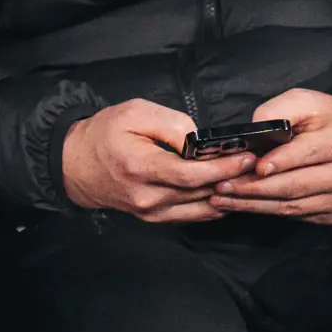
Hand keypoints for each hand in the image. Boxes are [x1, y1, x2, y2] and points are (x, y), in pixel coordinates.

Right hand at [59, 99, 255, 222]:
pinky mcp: (152, 218)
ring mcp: (149, 212)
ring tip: (248, 181)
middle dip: (232, 180)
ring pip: (199, 209)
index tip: (245, 157)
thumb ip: (171, 125)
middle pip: (200, 194)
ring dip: (226, 196)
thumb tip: (200, 142)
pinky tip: (225, 194)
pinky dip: (211, 207)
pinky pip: (189, 217)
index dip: (222, 168)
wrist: (75, 164)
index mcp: (140, 167)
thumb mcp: (135, 113)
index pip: (190, 175)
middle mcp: (146, 196)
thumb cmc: (105, 133)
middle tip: (257, 166)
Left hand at [205, 89, 331, 225]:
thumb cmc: (329, 120)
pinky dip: (266, 211)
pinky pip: (295, 215)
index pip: (304, 155)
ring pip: (290, 206)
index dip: (276, 162)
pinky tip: (244, 205)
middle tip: (221, 186)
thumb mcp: (306, 101)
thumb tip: (251, 133)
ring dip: (252, 205)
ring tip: (221, 199)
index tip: (252, 167)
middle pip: (293, 186)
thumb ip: (278, 111)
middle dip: (252, 188)